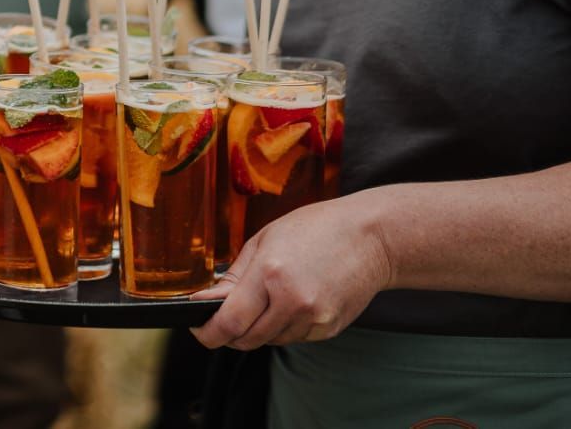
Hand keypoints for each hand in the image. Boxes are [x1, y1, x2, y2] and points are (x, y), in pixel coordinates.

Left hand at [191, 195, 393, 349]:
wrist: (371, 238)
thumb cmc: (316, 229)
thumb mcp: (264, 240)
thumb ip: (233, 277)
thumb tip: (206, 302)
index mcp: (270, 274)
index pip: (229, 322)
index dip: (208, 332)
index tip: (198, 328)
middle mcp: (293, 301)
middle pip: (246, 339)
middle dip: (229, 332)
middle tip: (223, 316)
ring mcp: (314, 318)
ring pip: (269, 340)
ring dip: (257, 328)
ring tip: (266, 298)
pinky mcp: (329, 328)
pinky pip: (293, 338)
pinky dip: (282, 327)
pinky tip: (290, 302)